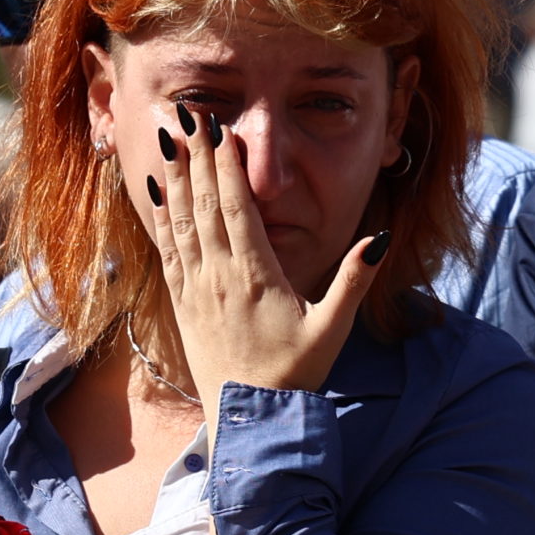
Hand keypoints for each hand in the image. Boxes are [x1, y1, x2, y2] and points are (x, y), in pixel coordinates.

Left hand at [151, 106, 385, 409]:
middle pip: (202, 205)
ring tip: (166, 138)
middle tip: (187, 114)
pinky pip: (167, 250)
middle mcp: (219, 277)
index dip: (224, 164)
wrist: (251, 420)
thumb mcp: (333, 328)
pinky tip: (154, 192)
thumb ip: (355, 279)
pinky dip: (160, 216)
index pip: (236, 207)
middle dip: (194, 157)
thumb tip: (380, 236)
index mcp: (256, 277)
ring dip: (172, 178)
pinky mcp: (182, 304)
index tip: (218, 127)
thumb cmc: (295, 374)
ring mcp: (196, 290)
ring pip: (180, 222)